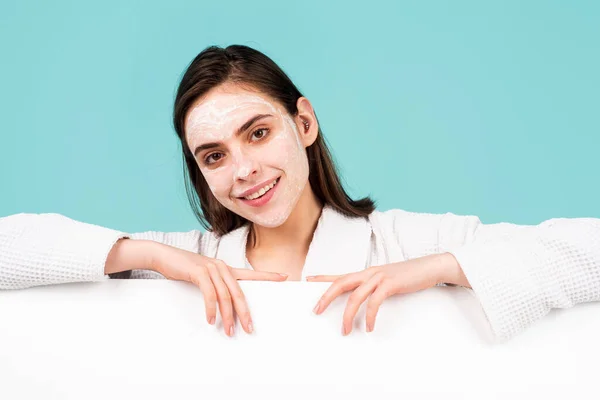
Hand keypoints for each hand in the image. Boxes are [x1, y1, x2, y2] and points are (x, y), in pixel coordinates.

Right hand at [149, 242, 287, 336]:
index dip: (269, 276)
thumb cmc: (184, 268)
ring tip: (229, 330)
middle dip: (245, 313)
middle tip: (249, 329)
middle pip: (240, 293)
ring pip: (226, 296)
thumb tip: (224, 304)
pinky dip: (211, 308)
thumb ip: (216, 286)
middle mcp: (222, 267)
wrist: (164, 256)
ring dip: (227, 316)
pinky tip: (211, 320)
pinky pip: (210, 294)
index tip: (285, 277)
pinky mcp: (200, 272)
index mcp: (226, 269)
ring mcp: (211, 268)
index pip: (251, 273)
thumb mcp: (204, 276)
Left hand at [306, 253, 465, 334]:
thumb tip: (363, 298)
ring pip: (355, 295)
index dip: (323, 277)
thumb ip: (374, 287)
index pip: (340, 275)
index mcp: (366, 273)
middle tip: (316, 310)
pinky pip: (375, 301)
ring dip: (348, 315)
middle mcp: (369, 273)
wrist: (430, 267)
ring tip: (346, 330)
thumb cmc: (408, 276)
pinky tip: (370, 327)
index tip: (307, 280)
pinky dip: (370, 316)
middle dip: (326, 296)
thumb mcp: (387, 280)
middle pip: (341, 283)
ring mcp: (379, 277)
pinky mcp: (390, 284)